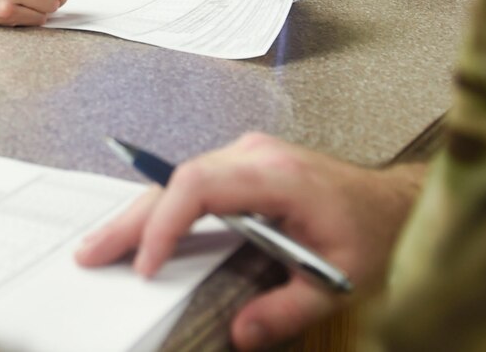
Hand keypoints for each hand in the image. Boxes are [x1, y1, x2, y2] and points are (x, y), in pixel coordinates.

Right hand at [75, 133, 423, 349]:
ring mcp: (248, 154)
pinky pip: (194, 182)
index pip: (202, 186)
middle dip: (133, 219)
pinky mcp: (244, 164)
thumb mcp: (338, 278)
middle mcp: (256, 155)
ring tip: (103, 245)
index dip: (166, 224)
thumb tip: (240, 332)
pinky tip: (140, 229)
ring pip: (180, 178)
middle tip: (91, 251)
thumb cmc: (369, 230)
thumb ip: (288, 308)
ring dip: (142, 212)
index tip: (145, 265)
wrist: (393, 201)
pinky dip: (163, 207)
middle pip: (179, 179)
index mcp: (277, 175)